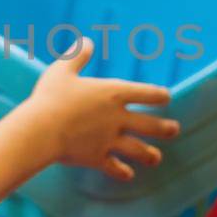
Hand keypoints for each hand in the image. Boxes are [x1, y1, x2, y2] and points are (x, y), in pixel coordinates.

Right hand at [15, 38, 179, 179]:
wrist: (42, 129)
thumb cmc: (51, 97)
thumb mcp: (62, 70)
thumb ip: (77, 55)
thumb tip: (87, 41)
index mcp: (113, 93)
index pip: (146, 93)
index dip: (159, 95)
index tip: (167, 97)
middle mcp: (117, 118)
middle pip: (149, 124)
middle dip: (164, 128)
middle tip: (174, 129)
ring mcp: (109, 139)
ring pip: (137, 148)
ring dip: (149, 154)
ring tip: (157, 158)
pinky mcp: (97, 157)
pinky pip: (114, 167)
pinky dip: (122, 172)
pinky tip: (129, 175)